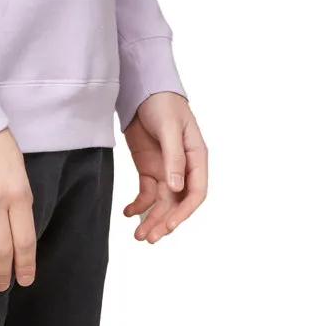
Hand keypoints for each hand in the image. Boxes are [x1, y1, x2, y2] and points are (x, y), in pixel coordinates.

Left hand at [122, 91, 207, 242]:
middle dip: (164, 221)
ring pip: (161, 202)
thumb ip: (174, 158)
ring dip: (151, 219)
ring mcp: (165, 169)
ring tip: (139, 236)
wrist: (142, 88)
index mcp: (196, 158)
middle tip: (150, 238)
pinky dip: (138, 204)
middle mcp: (183, 168)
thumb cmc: (163, 103)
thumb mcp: (170, 128)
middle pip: (177, 202)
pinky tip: (128, 212)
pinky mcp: (149, 167)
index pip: (196, 192)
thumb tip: (177, 189)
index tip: (170, 226)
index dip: (184, 212)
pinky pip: (146, 192)